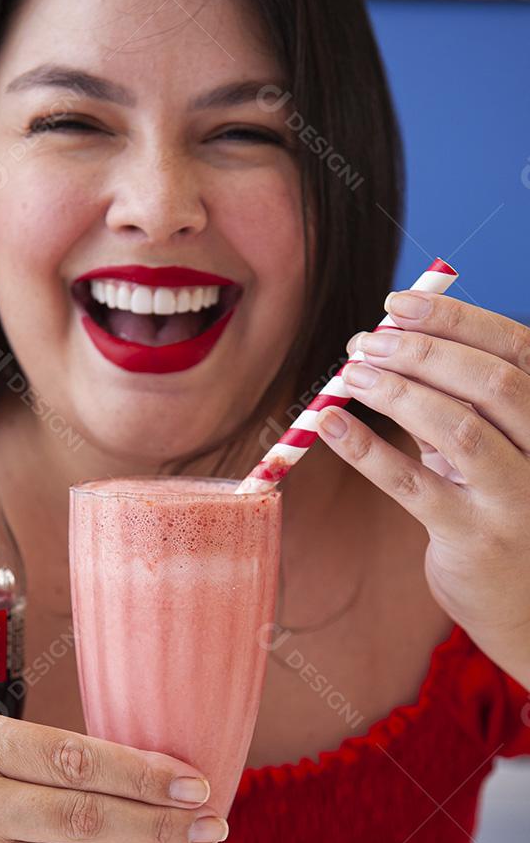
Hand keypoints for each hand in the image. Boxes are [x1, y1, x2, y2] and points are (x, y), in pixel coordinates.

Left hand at [315, 290, 529, 684]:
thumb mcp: (500, 455)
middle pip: (490, 382)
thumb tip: (393, 347)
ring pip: (457, 428)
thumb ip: (465, 408)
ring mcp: (515, 500)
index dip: (455, 319)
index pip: (517, 349)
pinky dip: (367, 449)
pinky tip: (331, 425)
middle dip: (421, 351)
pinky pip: (412, 485)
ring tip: (349, 374)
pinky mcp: (471, 539)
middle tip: (367, 341)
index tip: (398, 303)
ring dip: (395, 392)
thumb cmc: (505, 517)